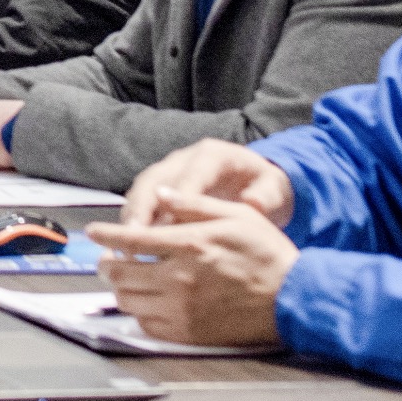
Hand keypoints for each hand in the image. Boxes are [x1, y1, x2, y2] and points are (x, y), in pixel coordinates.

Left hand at [91, 191, 297, 346]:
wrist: (295, 300)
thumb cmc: (269, 255)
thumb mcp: (238, 215)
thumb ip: (195, 204)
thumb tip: (163, 194)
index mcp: (189, 245)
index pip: (130, 238)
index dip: (105, 234)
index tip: (93, 232)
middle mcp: (179, 278)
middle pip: (120, 272)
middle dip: (106, 264)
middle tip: (107, 259)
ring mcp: (182, 308)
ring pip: (128, 300)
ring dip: (120, 288)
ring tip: (124, 280)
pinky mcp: (189, 332)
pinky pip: (147, 324)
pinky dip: (138, 312)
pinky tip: (145, 302)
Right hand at [120, 139, 294, 228]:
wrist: (259, 182)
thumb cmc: (266, 187)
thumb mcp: (276, 188)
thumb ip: (267, 195)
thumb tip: (253, 202)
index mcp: (212, 155)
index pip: (190, 175)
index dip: (176, 199)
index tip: (167, 223)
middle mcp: (184, 159)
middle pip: (153, 179)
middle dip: (142, 207)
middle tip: (134, 233)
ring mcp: (169, 172)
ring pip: (141, 191)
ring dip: (132, 216)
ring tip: (125, 242)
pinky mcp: (161, 189)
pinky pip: (141, 203)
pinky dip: (134, 222)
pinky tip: (131, 244)